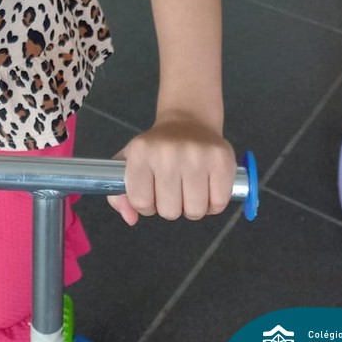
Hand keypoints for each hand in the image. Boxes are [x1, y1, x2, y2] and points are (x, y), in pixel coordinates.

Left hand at [107, 110, 235, 223]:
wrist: (187, 122)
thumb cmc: (156, 148)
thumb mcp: (129, 164)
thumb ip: (119, 194)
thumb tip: (130, 218)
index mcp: (140, 152)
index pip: (140, 202)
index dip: (147, 204)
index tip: (152, 191)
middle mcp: (167, 152)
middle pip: (169, 211)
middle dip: (171, 206)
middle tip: (174, 187)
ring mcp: (196, 154)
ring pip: (195, 211)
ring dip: (193, 207)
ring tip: (189, 187)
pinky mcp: (222, 159)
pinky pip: (218, 204)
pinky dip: (213, 203)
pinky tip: (207, 186)